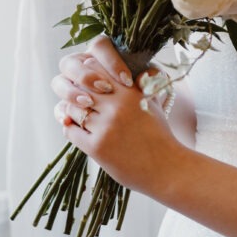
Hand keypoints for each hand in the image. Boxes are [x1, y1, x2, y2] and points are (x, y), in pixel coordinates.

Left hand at [50, 37, 181, 195]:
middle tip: (77, 98)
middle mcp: (117, 106)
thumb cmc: (159, 134)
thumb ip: (141, 84)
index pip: (95, 68)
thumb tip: (135, 71)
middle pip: (81, 87)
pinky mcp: (97, 147)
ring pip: (72, 109)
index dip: (87, 74)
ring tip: (78, 116)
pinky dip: (70, 128)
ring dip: (72, 112)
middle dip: (76, 92)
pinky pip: (71, 130)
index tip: (88, 83)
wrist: (166, 168)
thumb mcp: (152, 102)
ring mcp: (106, 127)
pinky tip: (78, 130)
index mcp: (130, 92)